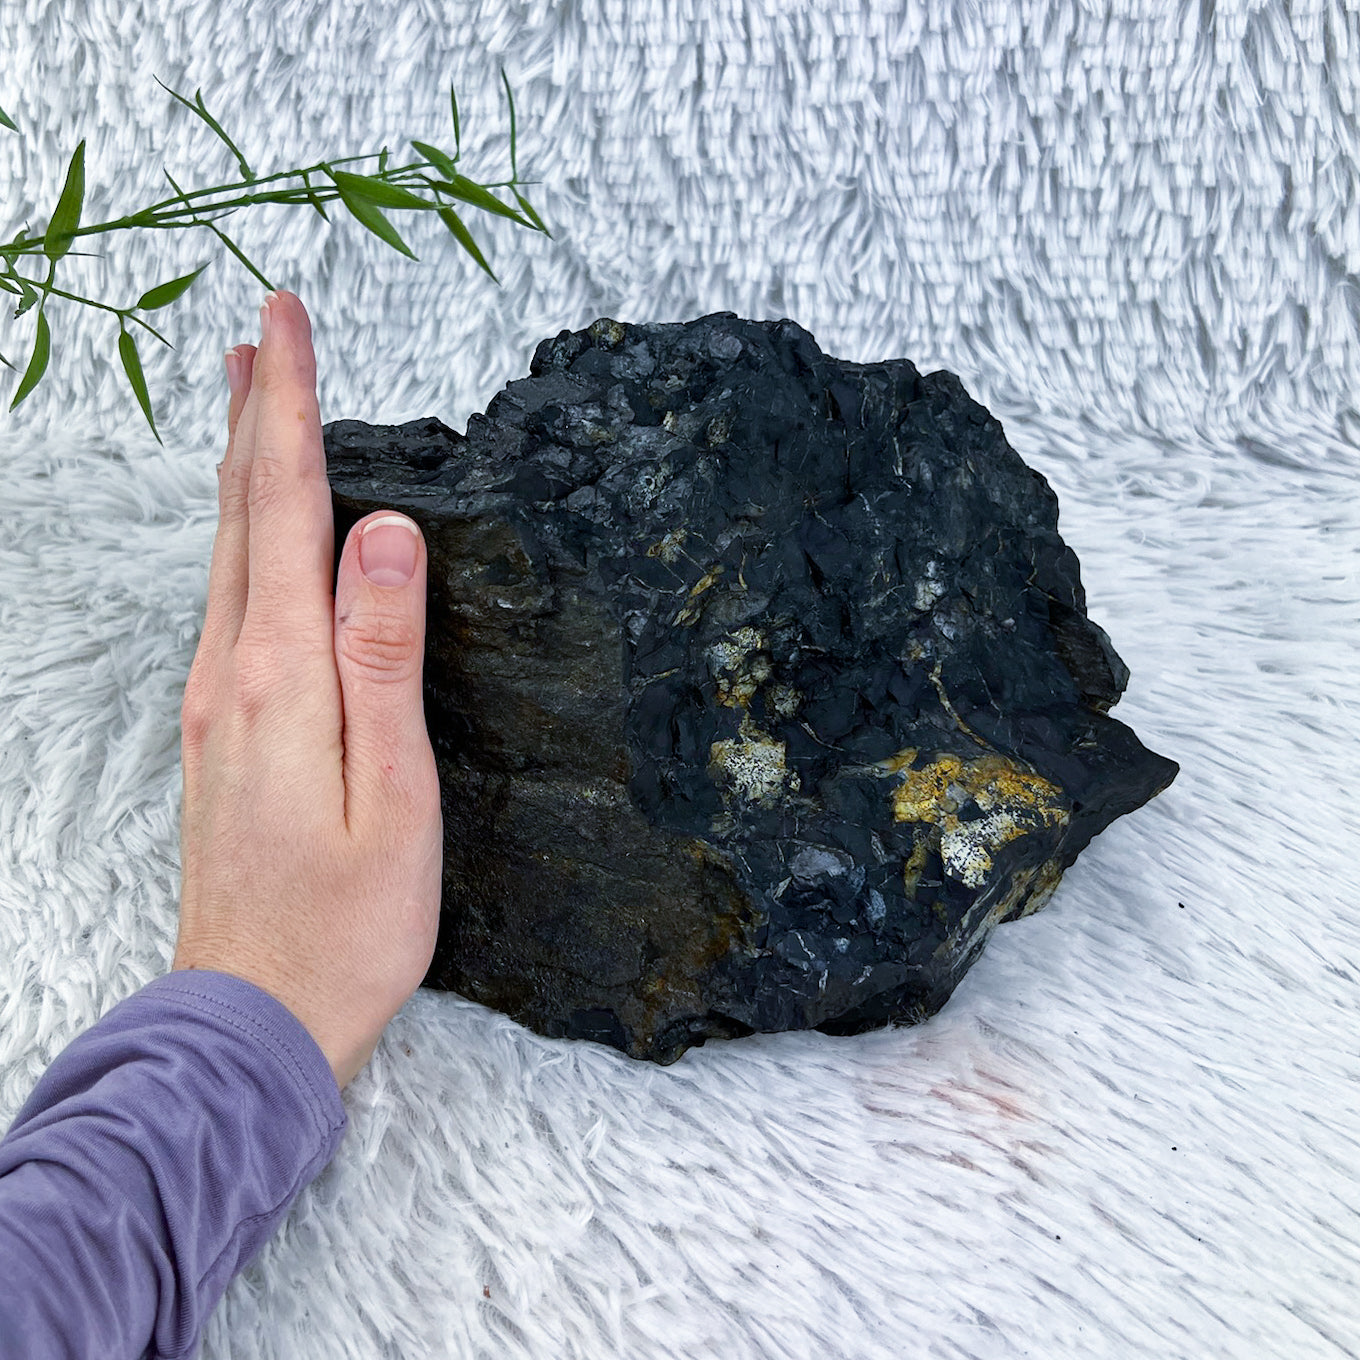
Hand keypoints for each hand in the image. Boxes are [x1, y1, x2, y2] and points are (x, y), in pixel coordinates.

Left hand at [173, 290, 443, 1089]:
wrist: (253, 1017)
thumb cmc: (346, 923)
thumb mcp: (395, 793)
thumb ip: (384, 656)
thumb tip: (385, 533)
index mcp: (283, 676)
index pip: (284, 510)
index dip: (289, 410)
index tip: (287, 322)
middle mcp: (232, 674)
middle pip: (240, 516)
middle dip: (254, 414)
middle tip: (263, 331)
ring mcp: (216, 703)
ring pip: (226, 555)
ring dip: (239, 468)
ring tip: (250, 401)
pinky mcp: (221, 732)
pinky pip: (228, 602)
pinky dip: (241, 536)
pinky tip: (255, 533)